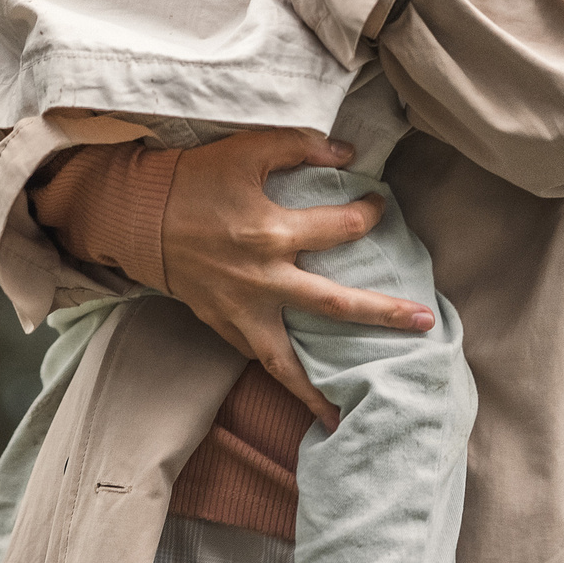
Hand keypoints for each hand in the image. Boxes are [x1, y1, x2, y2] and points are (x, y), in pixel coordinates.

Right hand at [159, 129, 437, 428]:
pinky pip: (259, 360)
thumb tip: (347, 152)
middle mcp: (263, 279)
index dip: (367, 214)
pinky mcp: (224, 326)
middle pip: (335, 305)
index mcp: (272, 233)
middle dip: (383, 314)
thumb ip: (300, 146)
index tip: (376, 206)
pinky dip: (282, 379)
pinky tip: (305, 399)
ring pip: (288, 361)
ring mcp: (242, 310)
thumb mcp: (248, 150)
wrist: (138, 217)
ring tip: (347, 416)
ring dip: (319, 389)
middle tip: (424, 323)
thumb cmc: (195, 180)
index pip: (341, 229)